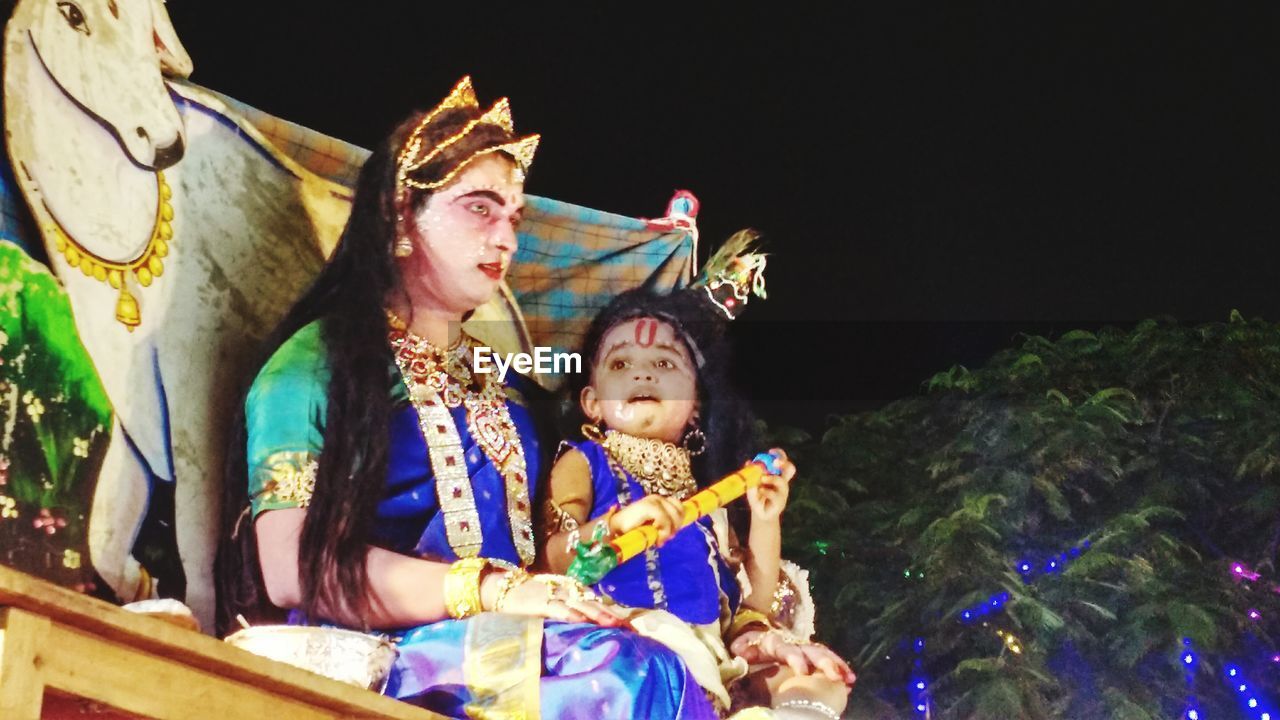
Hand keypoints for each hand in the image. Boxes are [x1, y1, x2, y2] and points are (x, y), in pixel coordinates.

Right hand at [484, 571, 626, 626]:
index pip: (596, 601)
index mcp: (571, 589)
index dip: (613, 612)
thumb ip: (570, 607)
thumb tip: (591, 621)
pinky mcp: (541, 602)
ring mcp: (554, 595)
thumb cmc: (530, 596)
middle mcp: (566, 590)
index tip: (629, 625)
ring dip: (597, 615)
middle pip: (593, 603)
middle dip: (611, 615)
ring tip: (613, 625)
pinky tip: (581, 621)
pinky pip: (558, 608)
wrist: (504, 588)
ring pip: (580, 605)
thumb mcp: (553, 599)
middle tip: (629, 628)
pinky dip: (570, 614)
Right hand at [609, 494, 684, 544]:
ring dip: (669, 530)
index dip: (679, 520)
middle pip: (679, 511)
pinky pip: (665, 520)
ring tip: (660, 539)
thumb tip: (676, 530)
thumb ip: (665, 525)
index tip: (672, 533)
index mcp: (659, 500)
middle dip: (676, 526)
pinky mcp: (649, 506)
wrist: (615, 529)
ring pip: (674, 516)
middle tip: (665, 538)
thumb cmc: (633, 529)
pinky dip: (664, 532)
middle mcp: (657, 498)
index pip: (679, 506)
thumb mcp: (653, 526)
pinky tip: (657, 539)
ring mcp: (653, 501)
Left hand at [731, 629, 855, 685]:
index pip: (786, 649)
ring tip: (849, 678)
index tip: (803, 671)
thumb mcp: (741, 646)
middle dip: (823, 662)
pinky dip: (839, 667)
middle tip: (834, 676)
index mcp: (774, 642)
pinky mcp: (810, 655)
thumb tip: (741, 652)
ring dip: (836, 664)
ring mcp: (803, 648)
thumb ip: (741, 648)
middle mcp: (793, 643)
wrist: (755, 637)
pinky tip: (850, 680)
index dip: (795, 659)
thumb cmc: (748, 646)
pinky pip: (827, 659)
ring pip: (822, 653)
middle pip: (810, 650)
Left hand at [747, 448, 794, 521]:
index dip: (779, 454)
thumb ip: (751, 473)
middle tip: (774, 462)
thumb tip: (748, 462)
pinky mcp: (780, 502)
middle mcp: (782, 482)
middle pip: (790, 468)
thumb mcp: (752, 483)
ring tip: (762, 480)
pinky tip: (760, 492)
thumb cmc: (758, 496)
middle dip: (783, 463)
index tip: (771, 452)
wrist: (760, 514)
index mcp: (777, 474)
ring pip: (782, 482)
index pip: (783, 461)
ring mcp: (783, 492)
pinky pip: (774, 494)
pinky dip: (765, 491)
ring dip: (771, 478)